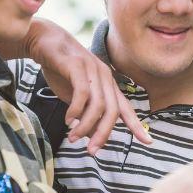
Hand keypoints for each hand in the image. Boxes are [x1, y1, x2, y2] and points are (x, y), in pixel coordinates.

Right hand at [24, 19, 153, 153]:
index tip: (148, 142)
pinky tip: (68, 119)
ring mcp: (93, 70)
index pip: (125, 108)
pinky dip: (76, 110)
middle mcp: (105, 77)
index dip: (137, 125)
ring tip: (73, 137)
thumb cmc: (61, 71)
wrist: (44, 41)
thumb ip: (86, 115)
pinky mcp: (77, 65)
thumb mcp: (76, 98)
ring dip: (85, 125)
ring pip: (98, 105)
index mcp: (108, 85)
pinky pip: (82, 93)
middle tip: (91, 151)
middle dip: (104, 134)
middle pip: (113, 111)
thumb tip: (93, 138)